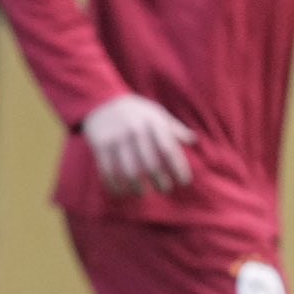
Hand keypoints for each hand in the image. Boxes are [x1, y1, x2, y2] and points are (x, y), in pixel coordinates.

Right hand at [81, 93, 195, 195]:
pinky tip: (120, 191)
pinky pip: (108, 171)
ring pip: (129, 172)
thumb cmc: (135, 111)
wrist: (101, 101)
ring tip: (142, 192)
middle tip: (164, 189)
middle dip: (160, 182)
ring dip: (137, 187)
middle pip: (151, 165)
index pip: (168, 150)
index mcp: (152, 122)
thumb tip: (193, 141)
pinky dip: (115, 185)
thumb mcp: (156, 113)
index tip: (183, 182)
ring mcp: (116, 138)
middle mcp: (135, 130)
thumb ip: (174, 127)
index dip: (177, 168)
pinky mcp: (100, 145)